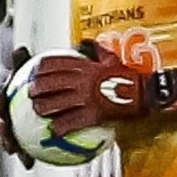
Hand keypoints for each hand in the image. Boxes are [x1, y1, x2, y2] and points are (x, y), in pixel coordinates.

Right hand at [0, 45, 34, 168]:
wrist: (44, 101)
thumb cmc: (35, 83)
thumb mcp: (30, 71)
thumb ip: (24, 62)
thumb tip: (20, 48)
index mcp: (3, 99)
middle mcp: (2, 116)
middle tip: (4, 126)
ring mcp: (11, 132)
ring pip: (6, 139)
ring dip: (8, 144)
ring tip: (13, 149)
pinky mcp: (20, 145)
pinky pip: (22, 152)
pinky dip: (24, 158)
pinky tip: (29, 165)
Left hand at [29, 45, 176, 136]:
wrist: (146, 94)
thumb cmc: (132, 77)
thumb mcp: (113, 59)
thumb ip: (98, 52)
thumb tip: (86, 44)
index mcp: (85, 67)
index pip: (56, 63)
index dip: (41, 68)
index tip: (33, 71)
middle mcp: (83, 80)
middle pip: (50, 83)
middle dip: (36, 88)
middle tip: (30, 93)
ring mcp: (87, 98)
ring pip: (56, 103)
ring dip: (43, 108)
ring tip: (37, 111)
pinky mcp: (93, 114)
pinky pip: (71, 122)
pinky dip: (60, 127)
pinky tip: (53, 132)